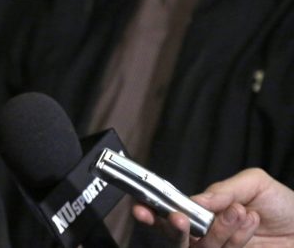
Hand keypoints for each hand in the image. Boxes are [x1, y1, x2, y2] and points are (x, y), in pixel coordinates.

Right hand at [133, 168, 293, 246]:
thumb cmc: (285, 206)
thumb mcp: (254, 183)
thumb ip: (222, 189)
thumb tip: (193, 199)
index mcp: (204, 211)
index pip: (169, 213)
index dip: (151, 211)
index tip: (142, 207)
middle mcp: (208, 234)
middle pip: (177, 238)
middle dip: (174, 228)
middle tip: (181, 218)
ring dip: (218, 229)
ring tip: (240, 211)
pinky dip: (235, 236)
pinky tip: (250, 220)